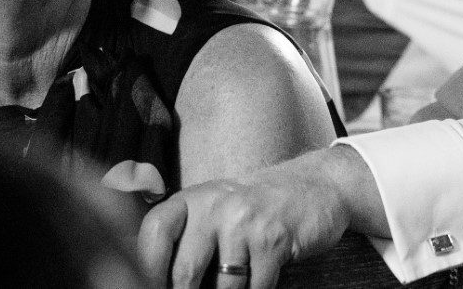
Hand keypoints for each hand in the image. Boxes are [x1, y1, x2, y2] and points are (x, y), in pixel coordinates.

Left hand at [139, 146, 384, 288]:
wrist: (317, 184)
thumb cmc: (257, 206)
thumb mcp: (215, 208)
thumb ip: (185, 235)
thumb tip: (154, 278)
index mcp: (192, 199)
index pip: (154, 233)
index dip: (146, 268)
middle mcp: (215, 205)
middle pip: (184, 272)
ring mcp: (246, 221)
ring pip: (224, 287)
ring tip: (236, 283)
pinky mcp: (275, 239)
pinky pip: (256, 287)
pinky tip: (261, 279)